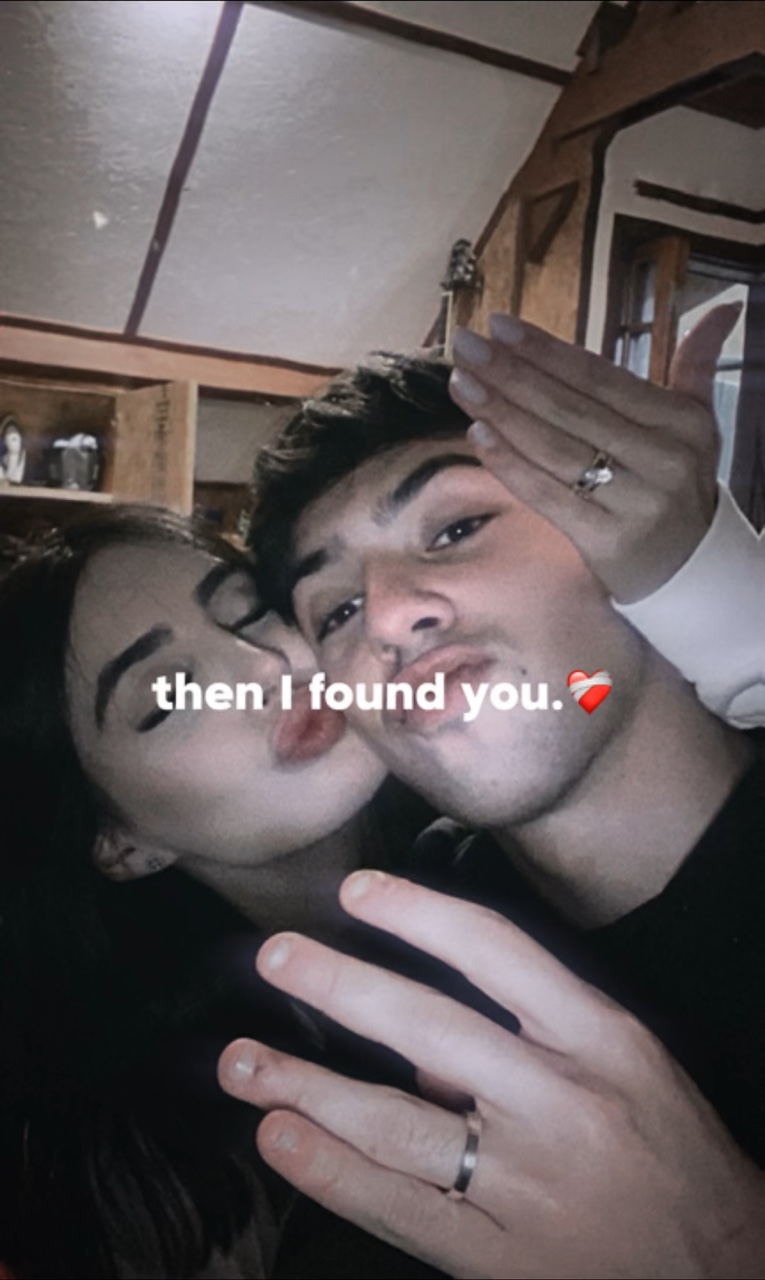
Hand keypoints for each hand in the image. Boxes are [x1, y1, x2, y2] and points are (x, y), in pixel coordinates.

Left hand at [219, 873, 764, 1279]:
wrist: (726, 1268)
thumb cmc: (670, 1146)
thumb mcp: (628, 1061)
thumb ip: (531, 1033)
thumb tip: (419, 1043)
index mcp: (599, 1040)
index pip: (497, 953)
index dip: (419, 913)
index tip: (355, 891)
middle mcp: (561, 1105)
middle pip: (431, 1029)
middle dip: (341, 986)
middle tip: (275, 957)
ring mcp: (528, 1189)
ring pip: (396, 1126)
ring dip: (308, 1087)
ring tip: (243, 1062)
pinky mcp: (502, 1262)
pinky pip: (400, 1210)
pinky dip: (331, 1172)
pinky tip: (281, 1140)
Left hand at [449, 305, 740, 603]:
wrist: (690, 569)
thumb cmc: (677, 486)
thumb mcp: (697, 426)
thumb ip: (695, 365)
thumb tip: (723, 308)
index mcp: (680, 422)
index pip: (600, 377)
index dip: (547, 350)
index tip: (500, 326)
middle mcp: (662, 459)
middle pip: (571, 409)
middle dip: (512, 374)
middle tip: (466, 346)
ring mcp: (635, 502)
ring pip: (555, 449)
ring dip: (501, 413)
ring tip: (462, 384)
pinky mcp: (607, 540)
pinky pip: (548, 495)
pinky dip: (511, 464)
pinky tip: (477, 435)